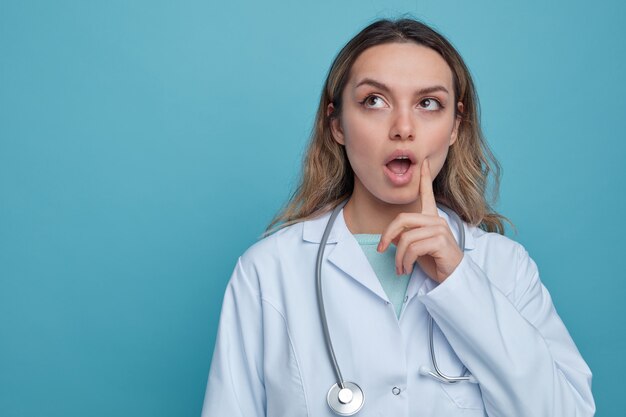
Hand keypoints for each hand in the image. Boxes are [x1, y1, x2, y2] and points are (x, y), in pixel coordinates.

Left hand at [377, 158, 462, 282]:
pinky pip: (413, 248)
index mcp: (432, 219)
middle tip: (381, 249)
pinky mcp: (441, 241)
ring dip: (398, 257)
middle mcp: (437, 220)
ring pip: (406, 238)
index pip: (427, 194)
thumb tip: (389, 236)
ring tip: (400, 268)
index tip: (423, 162)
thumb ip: (405, 238)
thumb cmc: (436, 262)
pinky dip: (406, 261)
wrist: (453, 278)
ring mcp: (440, 230)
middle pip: (402, 219)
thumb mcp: (416, 248)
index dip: (424, 178)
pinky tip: (407, 269)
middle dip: (387, 234)